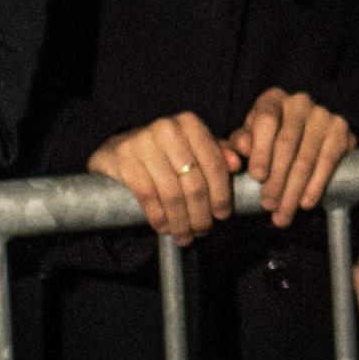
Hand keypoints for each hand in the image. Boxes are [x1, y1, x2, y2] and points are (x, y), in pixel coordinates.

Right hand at [88, 112, 239, 244]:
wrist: (121, 147)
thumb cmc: (167, 151)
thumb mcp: (195, 148)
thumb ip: (219, 155)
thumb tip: (236, 165)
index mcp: (190, 124)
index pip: (214, 164)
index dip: (221, 194)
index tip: (223, 215)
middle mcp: (167, 129)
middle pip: (194, 182)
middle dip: (200, 213)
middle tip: (203, 231)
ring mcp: (142, 142)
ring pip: (171, 193)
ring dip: (180, 221)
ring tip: (185, 235)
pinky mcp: (123, 159)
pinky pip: (147, 195)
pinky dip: (158, 216)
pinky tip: (164, 228)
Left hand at [228, 88, 355, 227]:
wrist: (305, 139)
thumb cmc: (268, 141)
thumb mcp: (248, 141)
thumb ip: (239, 144)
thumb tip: (242, 149)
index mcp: (272, 99)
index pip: (266, 120)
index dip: (261, 150)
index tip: (257, 177)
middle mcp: (300, 102)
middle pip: (287, 142)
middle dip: (277, 179)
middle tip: (269, 205)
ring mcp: (324, 114)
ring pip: (307, 157)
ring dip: (294, 189)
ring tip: (284, 212)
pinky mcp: (342, 129)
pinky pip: (329, 161)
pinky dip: (317, 184)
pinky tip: (306, 202)